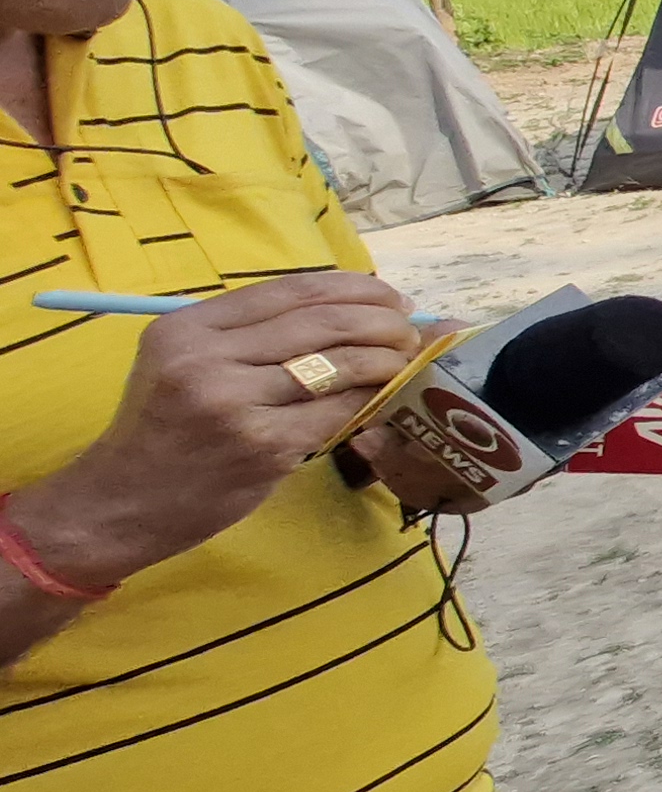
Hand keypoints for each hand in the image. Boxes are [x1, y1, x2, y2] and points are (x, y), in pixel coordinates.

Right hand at [13, 274, 426, 592]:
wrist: (121, 503)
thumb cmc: (165, 430)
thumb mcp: (184, 364)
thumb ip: (249, 336)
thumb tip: (348, 308)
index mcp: (187, 328)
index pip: (288, 290)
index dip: (351, 288)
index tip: (388, 296)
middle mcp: (206, 359)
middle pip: (321, 322)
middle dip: (380, 320)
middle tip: (409, 328)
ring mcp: (235, 403)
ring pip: (338, 366)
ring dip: (386, 360)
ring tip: (404, 360)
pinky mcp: (261, 446)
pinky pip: (336, 414)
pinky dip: (370, 402)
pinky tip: (383, 400)